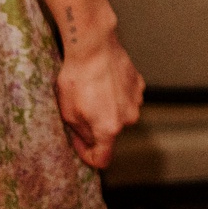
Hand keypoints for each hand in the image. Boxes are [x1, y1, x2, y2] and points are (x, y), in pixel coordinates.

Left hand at [56, 28, 143, 168]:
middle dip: (97, 127)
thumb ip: (81, 135)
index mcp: (109, 129)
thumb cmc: (78, 79)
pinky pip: (127, 98)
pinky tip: (104, 83)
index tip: (79, 144)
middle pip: (111, 134)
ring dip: (108, 110)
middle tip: (81, 110)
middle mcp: (128, 118)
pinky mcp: (139, 86)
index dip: (88, 155)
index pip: (103, 159)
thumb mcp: (68, 113)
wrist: (94, 48)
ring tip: (93, 93)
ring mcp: (137, 101)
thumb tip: (88, 142)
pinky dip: (116, 95)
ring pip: (120, 114)